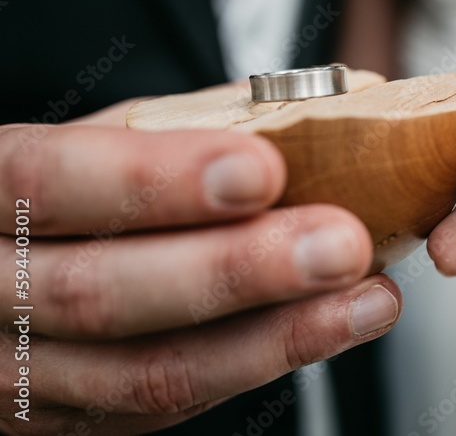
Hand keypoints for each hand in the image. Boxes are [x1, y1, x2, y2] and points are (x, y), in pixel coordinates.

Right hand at [0, 98, 400, 434]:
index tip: (262, 168)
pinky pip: (163, 405)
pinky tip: (323, 332)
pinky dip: (255, 366)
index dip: (156, 178)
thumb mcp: (92, 140)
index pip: (50, 183)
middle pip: (102, 294)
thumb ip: (182, 127)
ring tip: (364, 301)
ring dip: (274, 338)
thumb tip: (320, 107)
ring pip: (143, 373)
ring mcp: (16, 370)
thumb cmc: (55, 189)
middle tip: (339, 244)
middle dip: (237, 270)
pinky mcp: (64, 417)